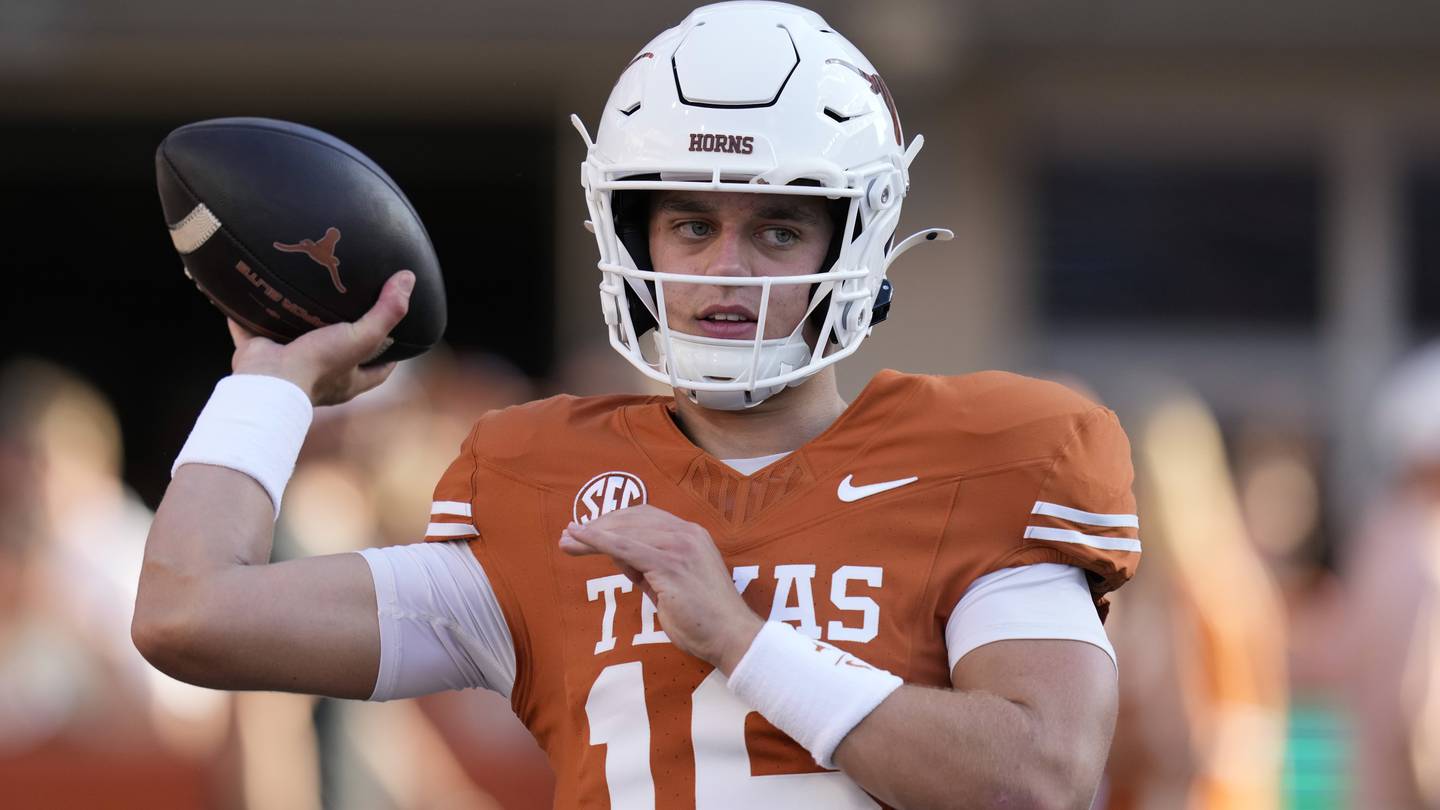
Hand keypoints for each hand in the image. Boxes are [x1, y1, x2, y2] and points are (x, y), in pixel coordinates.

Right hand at [227, 270, 412, 405]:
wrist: (269, 380)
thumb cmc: (320, 365)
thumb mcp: (362, 338)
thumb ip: (387, 312)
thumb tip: (408, 279)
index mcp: (348, 379)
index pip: (378, 369)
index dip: (390, 355)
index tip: (397, 337)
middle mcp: (320, 375)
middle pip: (337, 353)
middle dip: (341, 335)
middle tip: (346, 307)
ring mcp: (288, 365)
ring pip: (294, 341)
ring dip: (296, 322)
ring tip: (303, 294)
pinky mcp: (259, 353)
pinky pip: (251, 330)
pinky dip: (248, 315)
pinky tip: (252, 291)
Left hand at [560, 505, 763, 673]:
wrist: (732, 637)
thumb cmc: (704, 620)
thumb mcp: (671, 587)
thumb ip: (648, 569)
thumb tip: (619, 557)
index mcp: (691, 535)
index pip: (647, 517)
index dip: (615, 520)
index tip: (590, 529)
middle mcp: (687, 534)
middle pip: (633, 518)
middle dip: (598, 524)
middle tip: (569, 535)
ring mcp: (679, 547)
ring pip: (626, 531)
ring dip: (592, 533)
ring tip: (567, 540)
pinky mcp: (670, 564)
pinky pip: (626, 547)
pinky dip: (600, 540)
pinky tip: (581, 539)